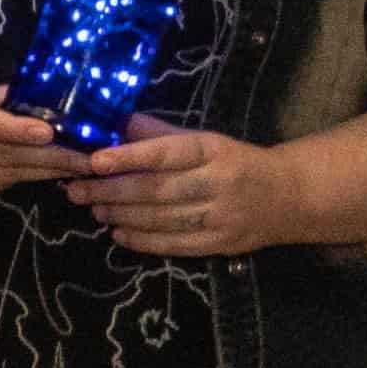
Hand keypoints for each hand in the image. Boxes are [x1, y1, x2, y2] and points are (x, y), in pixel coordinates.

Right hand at [0, 86, 81, 201]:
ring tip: (83, 166)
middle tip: (93, 156)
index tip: (49, 131)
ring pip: (8, 175)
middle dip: (54, 156)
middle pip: (7, 155)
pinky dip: (24, 178)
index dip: (16, 128)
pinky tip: (48, 173)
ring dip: (47, 171)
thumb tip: (36, 91)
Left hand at [65, 114, 294, 257]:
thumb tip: (115, 122)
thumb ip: (160, 133)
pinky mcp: (223, 244)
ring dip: (121, 215)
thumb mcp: (205, 140)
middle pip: (158, 190)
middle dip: (111, 191)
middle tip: (77, 190)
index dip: (129, 157)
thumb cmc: (235, 162)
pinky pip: (176, 244)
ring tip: (94, 208)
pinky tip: (118, 233)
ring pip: (163, 219)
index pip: (167, 153)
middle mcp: (219, 183)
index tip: (94, 161)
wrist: (289, 196)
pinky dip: (143, 241)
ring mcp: (222, 217)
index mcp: (214, 151)